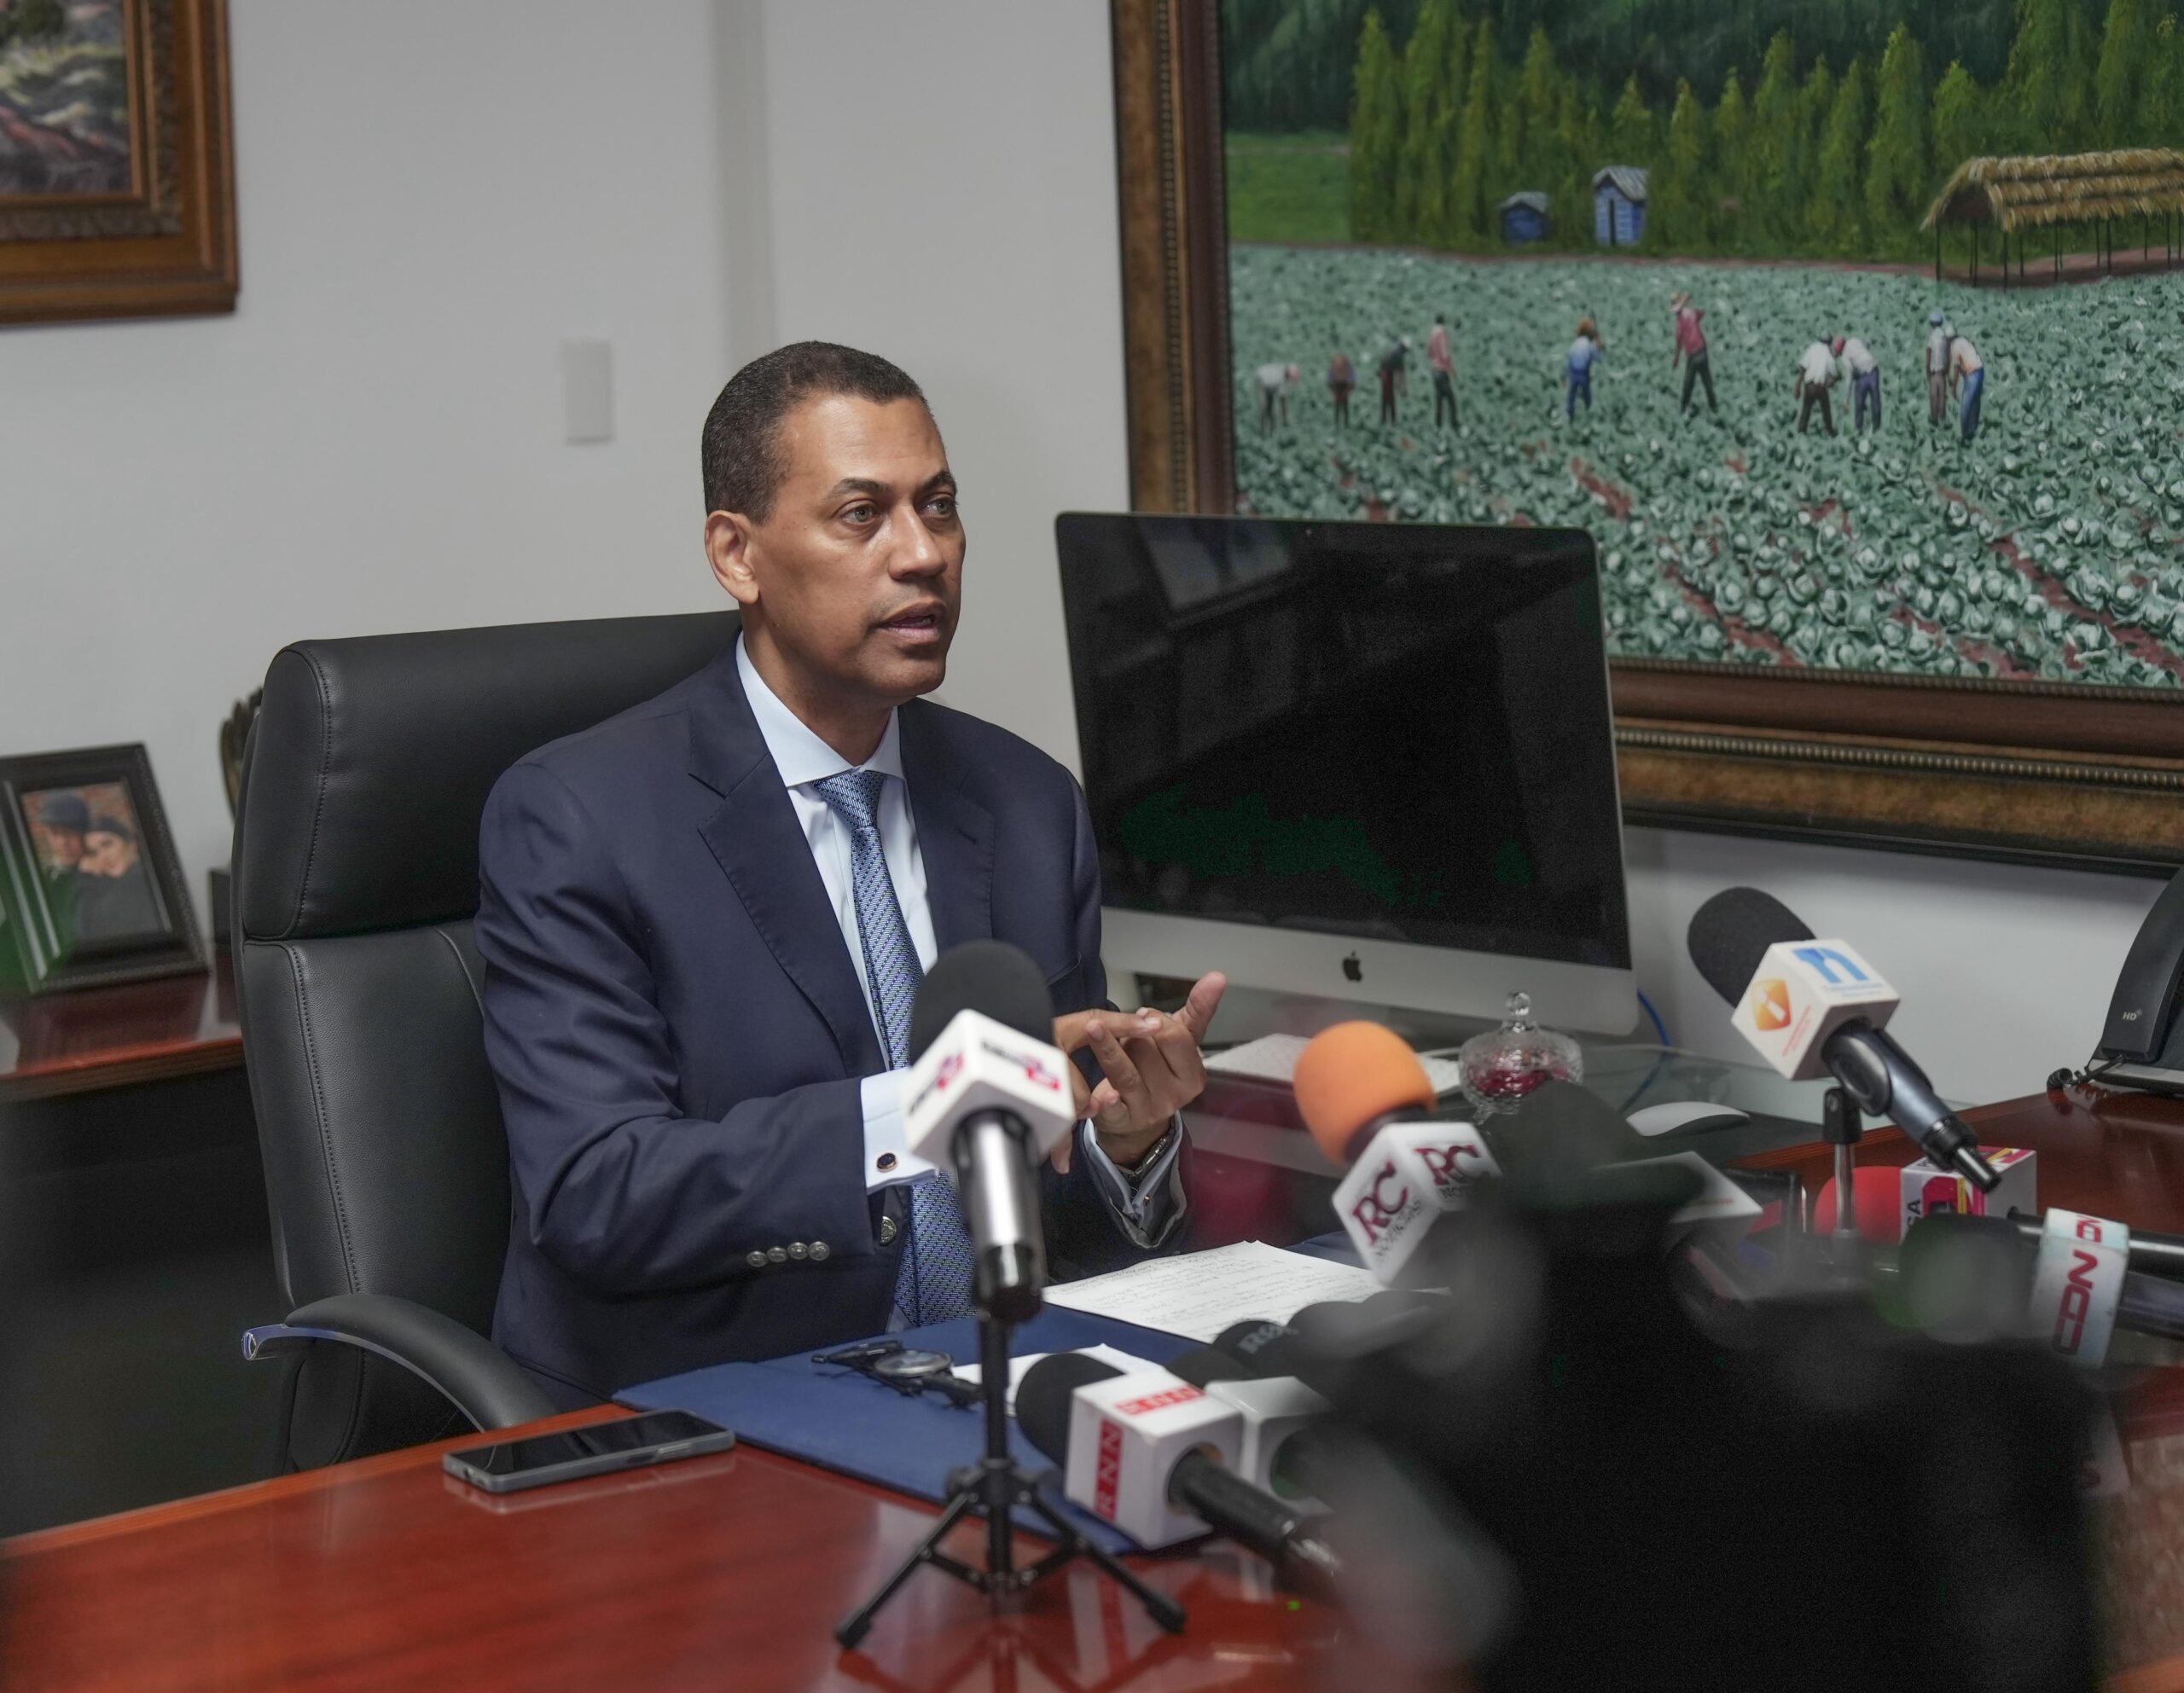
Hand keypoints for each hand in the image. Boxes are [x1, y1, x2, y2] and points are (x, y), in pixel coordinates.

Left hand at [1050, 972, 1225, 1172]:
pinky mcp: (1122, 1122)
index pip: (1177, 1037)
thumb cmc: (1159, 1067)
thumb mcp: (1180, 1040)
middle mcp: (1175, 1095)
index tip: (1145, 1013)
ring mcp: (1148, 1110)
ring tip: (1095, 1029)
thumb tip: (1218, 975)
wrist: (1136, 1116)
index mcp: (1193, 1074)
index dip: (1156, 1021)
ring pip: (1125, 1071)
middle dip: (1132, 1034)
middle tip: (1127, 1032)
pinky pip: (1113, 1108)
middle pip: (1147, 1050)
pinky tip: (1105, 1094)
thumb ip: (1198, 1009)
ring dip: (1108, 1047)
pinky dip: (1109, 1101)